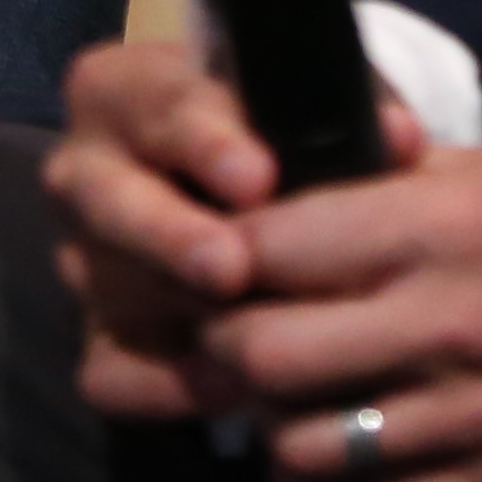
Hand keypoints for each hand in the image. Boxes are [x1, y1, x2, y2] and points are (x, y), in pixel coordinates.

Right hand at [43, 35, 430, 425]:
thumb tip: (398, 140)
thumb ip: (345, 111)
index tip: (257, 177)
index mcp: (121, 92)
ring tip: (252, 337)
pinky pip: (111, 372)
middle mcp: (83, 171)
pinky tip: (233, 389)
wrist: (250, 195)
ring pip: (108, 289)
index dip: (204, 140)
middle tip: (231, 268)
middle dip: (168, 235)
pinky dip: (166, 384)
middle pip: (104, 200)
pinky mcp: (97, 335)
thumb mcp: (309, 103)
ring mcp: (83, 257)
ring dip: (181, 314)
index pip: (154, 104)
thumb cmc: (281, 134)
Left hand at [197, 146, 481, 481]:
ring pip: (301, 448)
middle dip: (224, 344)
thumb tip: (254, 193)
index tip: (215, 258)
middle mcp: (446, 324)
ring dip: (270, 426)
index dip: (218, 255)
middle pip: (263, 356)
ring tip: (281, 398)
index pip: (264, 250)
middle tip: (231, 332)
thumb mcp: (463, 168)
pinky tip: (322, 457)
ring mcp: (471, 415)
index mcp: (433, 228)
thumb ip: (360, 181)